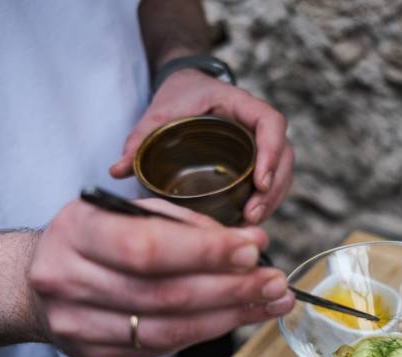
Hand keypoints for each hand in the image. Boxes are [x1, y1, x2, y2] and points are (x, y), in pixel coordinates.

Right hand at [28, 198, 293, 356]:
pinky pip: (161, 348)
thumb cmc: (94, 238)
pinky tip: (235, 317)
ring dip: (228, 317)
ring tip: (269, 303)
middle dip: (231, 289)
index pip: (148, 247)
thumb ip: (186, 225)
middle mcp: (69, 280)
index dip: (206, 251)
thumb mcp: (130, 212)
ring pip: (167, 330)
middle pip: (164, 294)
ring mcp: (79, 325)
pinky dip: (205, 332)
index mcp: (77, 232)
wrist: (36, 282)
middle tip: (275, 283)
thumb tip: (249, 244)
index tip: (253, 248)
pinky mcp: (96, 354)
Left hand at [110, 69, 293, 223]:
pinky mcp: (256, 162)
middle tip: (253, 214)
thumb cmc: (179, 96)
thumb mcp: (159, 112)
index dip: (272, 151)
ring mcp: (260, 144)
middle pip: (284, 155)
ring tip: (251, 224)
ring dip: (272, 200)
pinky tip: (248, 223)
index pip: (271, 122)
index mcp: (241, 104)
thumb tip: (116, 170)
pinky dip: (265, 203)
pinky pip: (271, 182)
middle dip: (274, 188)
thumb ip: (140, 137)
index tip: (260, 180)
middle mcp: (257, 124)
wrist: (187, 88)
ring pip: (282, 173)